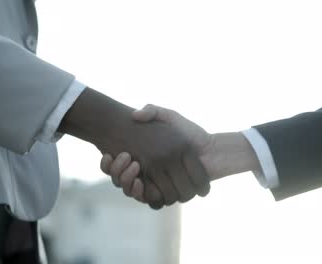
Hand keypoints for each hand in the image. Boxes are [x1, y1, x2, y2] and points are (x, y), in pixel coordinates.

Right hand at [59, 88, 209, 208]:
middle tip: (121, 159)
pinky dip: (140, 192)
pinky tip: (138, 181)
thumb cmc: (192, 132)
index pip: (119, 164)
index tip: (108, 154)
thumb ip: (153, 111)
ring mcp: (157, 184)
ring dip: (126, 182)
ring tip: (130, 167)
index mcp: (147, 158)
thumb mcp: (169, 117)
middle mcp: (149, 172)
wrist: (213, 150)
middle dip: (116, 173)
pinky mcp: (167, 194)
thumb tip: (134, 115)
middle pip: (122, 180)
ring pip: (132, 190)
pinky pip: (149, 199)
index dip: (110, 164)